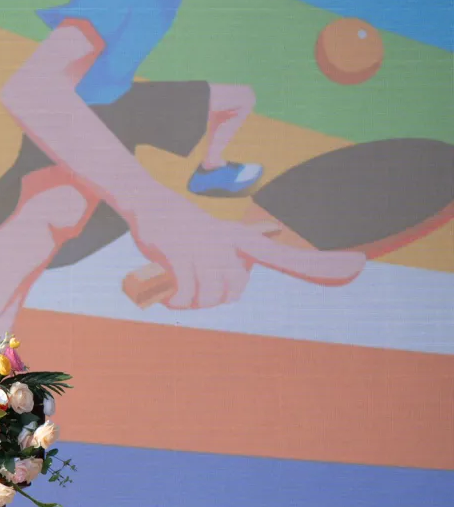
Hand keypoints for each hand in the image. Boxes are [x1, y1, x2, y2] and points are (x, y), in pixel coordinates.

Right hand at [128, 193, 366, 309]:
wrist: (150, 205)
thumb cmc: (185, 225)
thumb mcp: (219, 233)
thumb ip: (242, 244)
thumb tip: (264, 242)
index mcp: (242, 240)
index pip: (285, 256)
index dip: (318, 265)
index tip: (357, 266)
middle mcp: (229, 243)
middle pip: (233, 292)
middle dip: (210, 300)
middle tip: (190, 290)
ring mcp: (204, 247)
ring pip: (209, 297)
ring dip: (189, 302)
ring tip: (176, 290)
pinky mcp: (179, 253)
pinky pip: (185, 295)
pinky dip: (174, 300)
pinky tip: (166, 294)